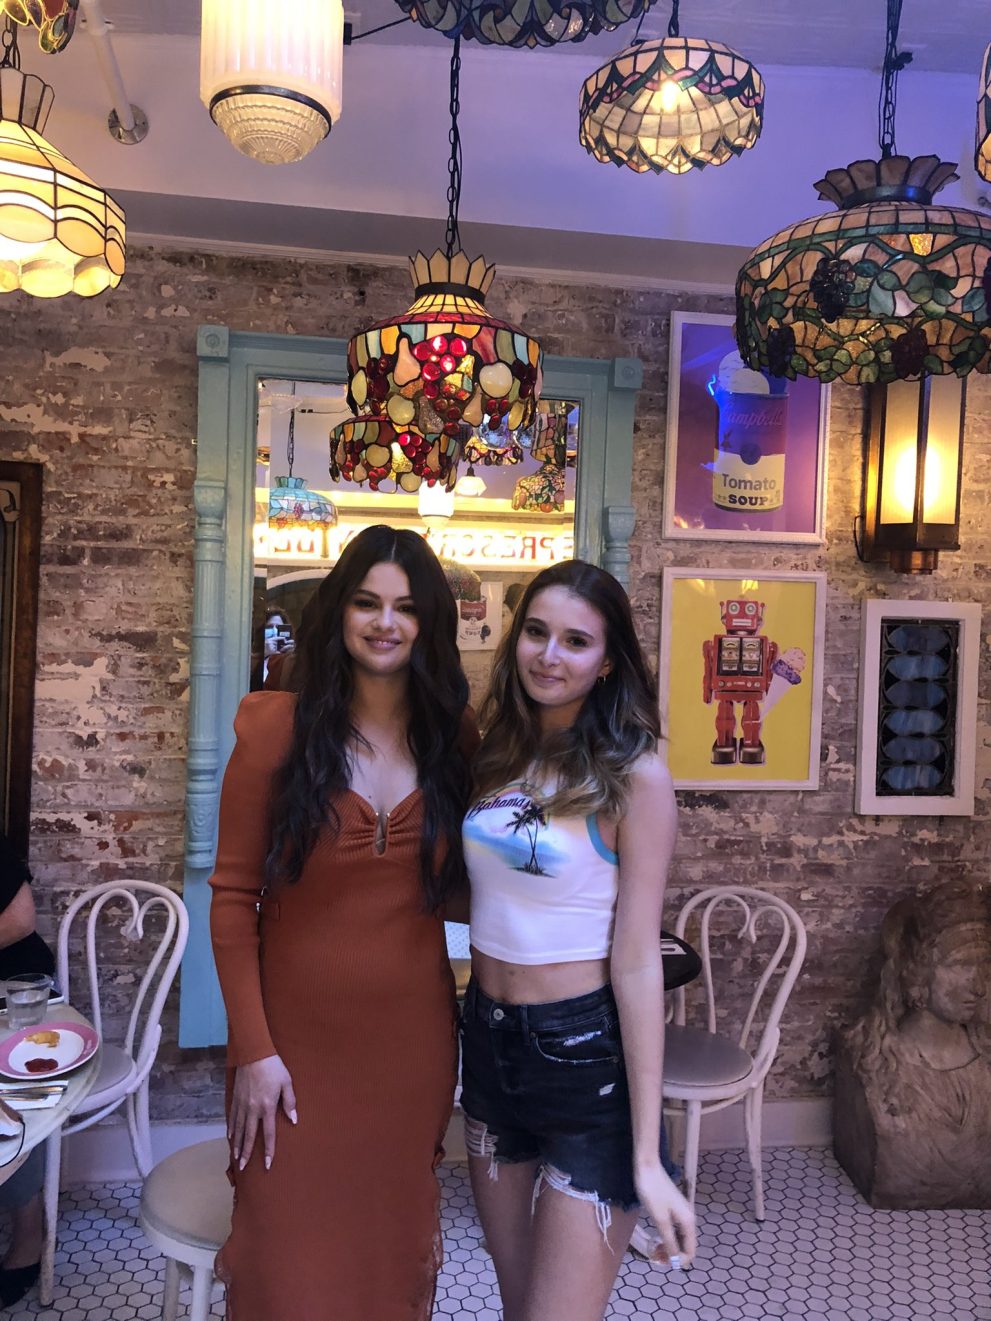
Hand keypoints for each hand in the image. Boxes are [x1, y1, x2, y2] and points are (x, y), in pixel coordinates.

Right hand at [229, 1055, 296, 1171]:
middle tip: (243, 1167)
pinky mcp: (236, 1098)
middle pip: (249, 1136)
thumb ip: (290, 1102)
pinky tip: (230, 1137)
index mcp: (267, 1107)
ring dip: (237, 1144)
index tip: (267, 1164)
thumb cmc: (273, 1067)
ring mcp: (242, 1104)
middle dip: (246, 1153)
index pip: (268, 1134)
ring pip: (238, 1129)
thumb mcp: (287, 1083)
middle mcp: (253, 1109)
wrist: (253, 1053)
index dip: (268, 1150)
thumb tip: (294, 1120)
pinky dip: (231, 1128)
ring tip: (235, 1158)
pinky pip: (233, 1117)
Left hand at [634, 1163, 696, 1267]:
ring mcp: (682, 1212)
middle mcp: (689, 1218)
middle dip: (673, 1254)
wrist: (648, 1167)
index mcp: (688, 1222)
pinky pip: (675, 1229)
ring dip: (670, 1246)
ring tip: (655, 1249)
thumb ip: (669, 1240)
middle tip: (655, 1257)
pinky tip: (658, 1237)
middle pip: (686, 1245)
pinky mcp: (674, 1208)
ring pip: (680, 1237)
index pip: (690, 1251)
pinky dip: (668, 1237)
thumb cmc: (653, 1192)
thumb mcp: (660, 1219)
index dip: (678, 1261)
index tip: (661, 1261)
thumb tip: (675, 1260)